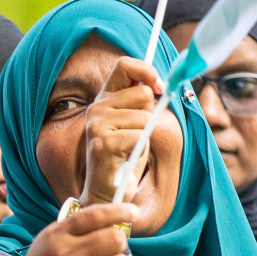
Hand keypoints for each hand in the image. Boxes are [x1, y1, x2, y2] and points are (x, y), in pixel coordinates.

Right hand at [17, 202, 134, 255]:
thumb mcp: (52, 238)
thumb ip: (78, 225)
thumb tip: (116, 214)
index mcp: (58, 234)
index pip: (95, 216)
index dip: (119, 211)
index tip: (132, 212)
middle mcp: (66, 254)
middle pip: (114, 238)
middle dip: (118, 242)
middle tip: (111, 248)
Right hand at [81, 57, 164, 205]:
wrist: (108, 190)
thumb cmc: (124, 156)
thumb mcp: (136, 122)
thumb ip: (142, 101)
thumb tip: (160, 84)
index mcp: (104, 98)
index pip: (125, 65)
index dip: (147, 71)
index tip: (160, 87)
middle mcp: (97, 108)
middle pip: (142, 93)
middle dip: (149, 115)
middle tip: (135, 134)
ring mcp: (97, 124)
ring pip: (144, 117)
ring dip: (145, 137)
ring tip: (129, 149)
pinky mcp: (102, 142)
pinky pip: (139, 136)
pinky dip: (139, 150)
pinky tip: (125, 158)